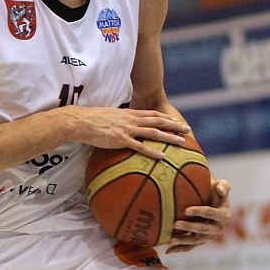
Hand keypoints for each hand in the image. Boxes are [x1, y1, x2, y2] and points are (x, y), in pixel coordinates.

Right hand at [69, 107, 187, 161]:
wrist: (81, 121)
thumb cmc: (93, 120)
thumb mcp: (111, 116)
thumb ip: (121, 121)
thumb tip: (124, 127)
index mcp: (129, 113)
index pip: (153, 114)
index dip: (166, 117)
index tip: (177, 121)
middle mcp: (131, 119)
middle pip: (159, 121)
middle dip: (175, 125)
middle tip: (187, 130)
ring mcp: (127, 129)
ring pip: (154, 132)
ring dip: (170, 137)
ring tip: (182, 142)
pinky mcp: (121, 139)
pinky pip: (140, 146)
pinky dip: (153, 151)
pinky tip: (163, 156)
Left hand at [166, 179, 229, 252]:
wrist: (212, 202)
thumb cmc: (215, 191)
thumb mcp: (222, 186)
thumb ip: (224, 186)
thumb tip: (219, 189)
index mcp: (223, 215)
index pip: (212, 213)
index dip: (200, 212)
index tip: (186, 210)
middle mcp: (218, 228)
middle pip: (203, 229)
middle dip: (189, 227)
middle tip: (175, 224)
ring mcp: (209, 236)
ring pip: (196, 240)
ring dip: (183, 240)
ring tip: (171, 239)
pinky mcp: (200, 241)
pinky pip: (190, 246)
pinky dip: (180, 249)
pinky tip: (168, 251)